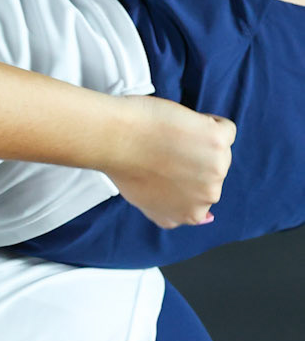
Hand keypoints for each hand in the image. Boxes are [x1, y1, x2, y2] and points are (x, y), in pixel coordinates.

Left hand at [106, 95, 235, 229]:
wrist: (117, 139)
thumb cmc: (124, 165)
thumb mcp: (145, 202)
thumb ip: (171, 214)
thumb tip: (204, 218)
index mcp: (190, 214)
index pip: (201, 194)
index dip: (182, 174)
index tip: (167, 165)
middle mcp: (207, 197)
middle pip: (212, 171)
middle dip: (192, 158)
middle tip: (164, 150)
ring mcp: (216, 170)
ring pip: (219, 150)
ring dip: (198, 140)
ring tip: (169, 138)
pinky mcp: (219, 143)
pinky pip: (225, 129)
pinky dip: (209, 122)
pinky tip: (184, 124)